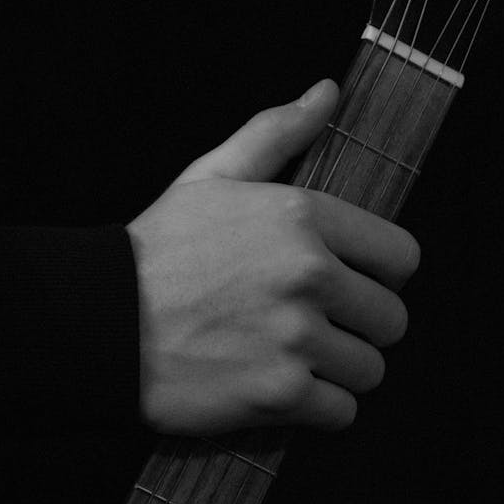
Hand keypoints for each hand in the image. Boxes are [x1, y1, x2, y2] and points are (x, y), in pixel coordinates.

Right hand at [126, 79, 419, 435]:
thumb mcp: (215, 174)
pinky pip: (343, 413)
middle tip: (326, 323)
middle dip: (366, 324)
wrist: (101, 321)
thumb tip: (328, 91)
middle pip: (392, 318)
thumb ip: (278, 132)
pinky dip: (322, 407)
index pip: (402, 256)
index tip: (356, 279)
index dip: (383, 272)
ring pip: (371, 369)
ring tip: (305, 355)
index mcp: (303, 216)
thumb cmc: (162, 246)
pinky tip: (288, 386)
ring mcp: (296, 338)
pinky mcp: (279, 395)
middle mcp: (310, 275)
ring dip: (345, 368)